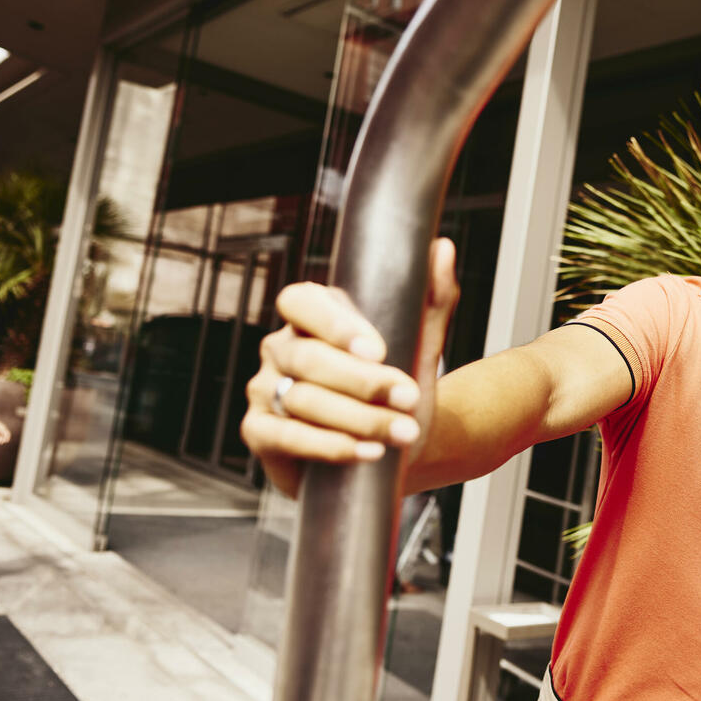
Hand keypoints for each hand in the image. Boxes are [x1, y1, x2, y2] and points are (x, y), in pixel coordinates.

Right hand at [242, 238, 459, 497]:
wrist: (396, 446)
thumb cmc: (399, 387)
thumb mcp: (420, 342)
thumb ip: (431, 297)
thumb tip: (441, 249)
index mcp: (309, 317)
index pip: (300, 302)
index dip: (334, 324)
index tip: (378, 350)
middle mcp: (280, 349)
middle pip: (310, 359)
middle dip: (363, 382)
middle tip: (408, 397)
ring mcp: (263, 390)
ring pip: (303, 400)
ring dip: (359, 419)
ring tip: (404, 432)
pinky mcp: (259, 433)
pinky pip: (287, 437)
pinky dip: (330, 446)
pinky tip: (366, 451)